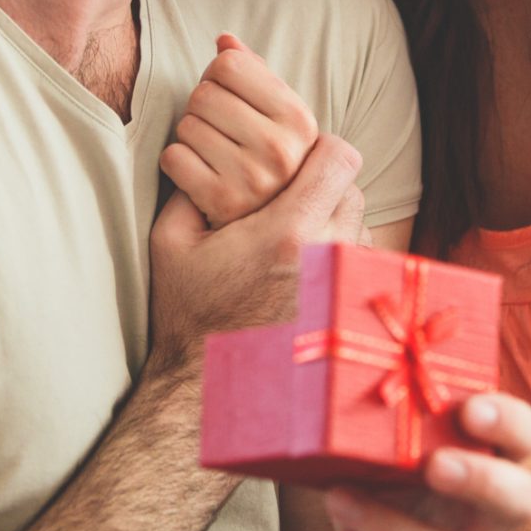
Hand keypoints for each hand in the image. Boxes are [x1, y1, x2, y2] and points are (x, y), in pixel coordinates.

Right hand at [147, 134, 363, 373]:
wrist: (206, 382)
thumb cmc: (187, 311)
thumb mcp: (171, 241)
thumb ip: (191, 186)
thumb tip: (208, 147)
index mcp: (287, 232)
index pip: (339, 159)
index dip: (321, 147)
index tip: (298, 156)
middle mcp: (328, 257)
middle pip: (353, 189)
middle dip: (325, 183)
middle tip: (291, 194)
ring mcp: (343, 286)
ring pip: (359, 224)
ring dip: (335, 218)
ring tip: (297, 234)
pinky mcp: (347, 309)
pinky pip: (360, 259)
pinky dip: (341, 252)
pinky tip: (306, 266)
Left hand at [159, 34, 318, 228]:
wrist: (271, 229)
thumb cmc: (268, 161)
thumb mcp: (278, 119)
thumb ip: (255, 74)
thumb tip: (225, 39)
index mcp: (300, 121)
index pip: (230, 65)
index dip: (219, 75)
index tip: (229, 95)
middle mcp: (281, 150)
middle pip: (203, 93)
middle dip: (202, 106)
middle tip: (218, 129)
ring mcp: (251, 178)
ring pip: (186, 125)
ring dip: (191, 136)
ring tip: (213, 153)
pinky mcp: (218, 202)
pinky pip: (173, 157)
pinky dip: (178, 163)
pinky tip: (198, 174)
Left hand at [325, 395, 530, 530]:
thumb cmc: (390, 498)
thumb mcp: (389, 459)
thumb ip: (383, 427)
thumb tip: (333, 378)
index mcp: (488, 465)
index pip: (524, 437)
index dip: (509, 422)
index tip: (469, 410)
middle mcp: (493, 519)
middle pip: (521, 500)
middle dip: (482, 480)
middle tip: (435, 465)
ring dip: (389, 525)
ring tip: (338, 499)